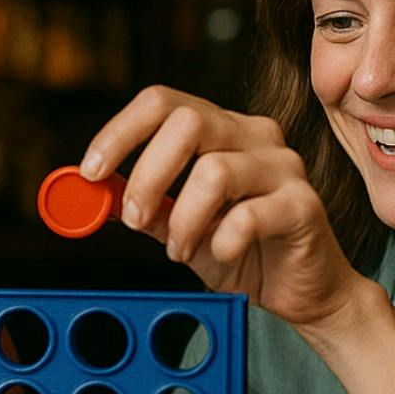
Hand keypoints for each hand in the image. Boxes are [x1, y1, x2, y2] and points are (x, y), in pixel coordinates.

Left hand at [81, 86, 364, 327]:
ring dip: (182, 218)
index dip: (119, 132)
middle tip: (133, 217)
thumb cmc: (241, 251)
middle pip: (188, 122)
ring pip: (215, 170)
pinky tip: (222, 254)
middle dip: (147, 174)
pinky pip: (248, 216)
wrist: (301, 291)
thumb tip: (95, 194)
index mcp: (221, 129)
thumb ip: (145, 207)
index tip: (90, 171)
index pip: (163, 102)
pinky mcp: (304, 205)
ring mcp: (283, 167)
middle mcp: (254, 136)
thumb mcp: (179, 227)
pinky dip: (221, 241)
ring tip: (179, 249)